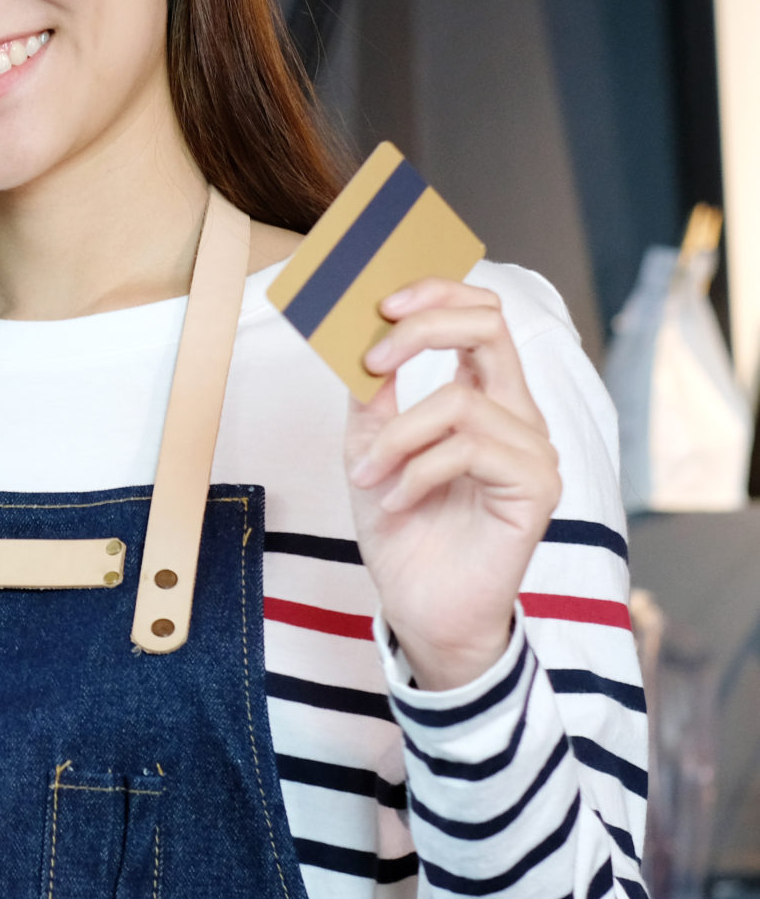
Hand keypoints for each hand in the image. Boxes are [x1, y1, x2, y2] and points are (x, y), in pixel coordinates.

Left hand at [343, 279, 559, 688]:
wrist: (420, 605)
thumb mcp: (370, 445)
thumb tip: (361, 331)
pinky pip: (469, 449)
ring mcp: (534, 450)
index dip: (437, 293)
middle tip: (371, 360)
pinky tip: (398, 501)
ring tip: (368, 477)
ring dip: (396, 438)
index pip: (482, 315)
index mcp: (484, 398)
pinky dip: (417, 472)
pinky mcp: (537, 488)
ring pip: (459, 401)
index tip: (381, 303)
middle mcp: (518, 415)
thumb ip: (373, 390)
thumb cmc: (402, 527)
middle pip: (490, 327)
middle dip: (422, 330)